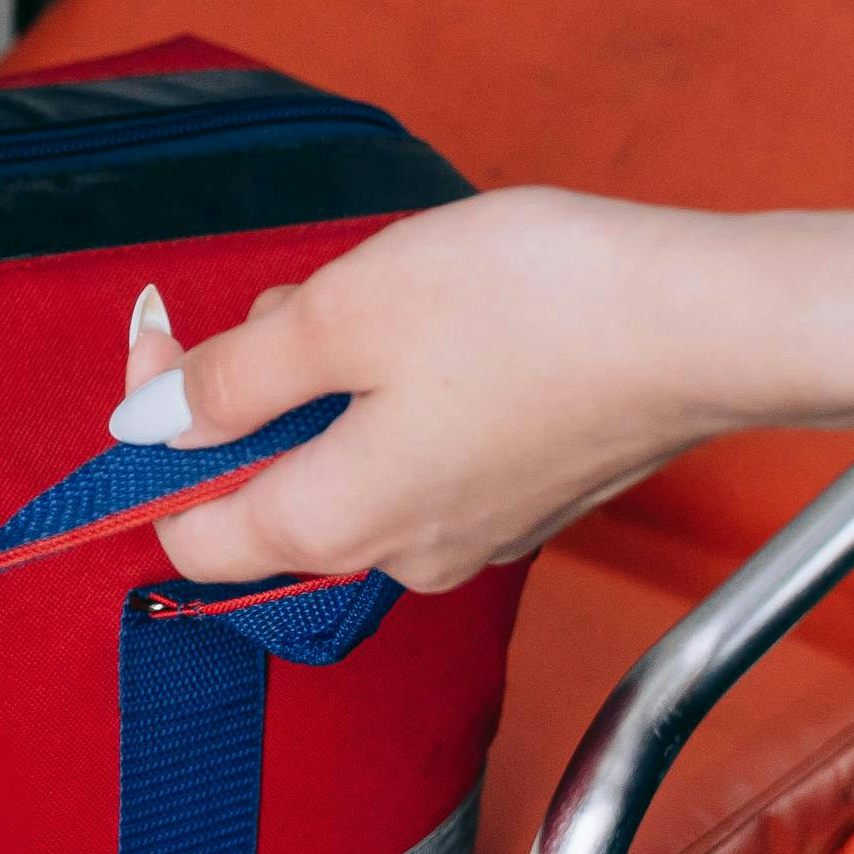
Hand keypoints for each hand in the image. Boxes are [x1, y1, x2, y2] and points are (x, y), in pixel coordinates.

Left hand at [111, 192, 772, 592]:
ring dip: (339, 378)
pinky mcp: (524, 499)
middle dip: (261, 387)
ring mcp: (470, 535)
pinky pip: (422, 453)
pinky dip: (408, 391)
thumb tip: (148, 425)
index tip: (173, 342)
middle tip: (309, 295)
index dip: (159, 437)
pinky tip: (452, 323)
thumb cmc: (529, 308)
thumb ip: (231, 378)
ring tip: (392, 296)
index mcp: (332, 526)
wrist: (705, 323)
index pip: (189, 533)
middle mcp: (397, 558)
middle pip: (271, 487)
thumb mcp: (341, 314)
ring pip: (349, 458)